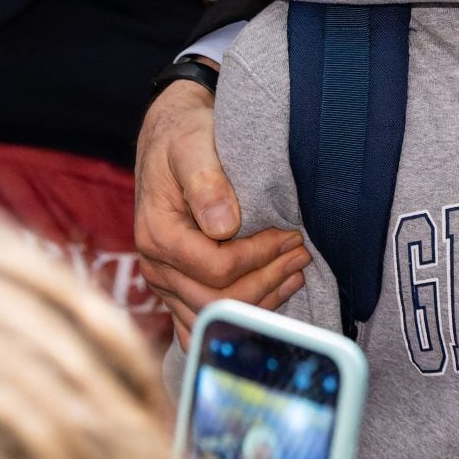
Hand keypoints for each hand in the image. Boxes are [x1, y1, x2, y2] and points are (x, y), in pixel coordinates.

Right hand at [132, 78, 307, 345]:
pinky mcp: (177, 288)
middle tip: (302, 255)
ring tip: (295, 273)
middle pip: (217, 300)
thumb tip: (224, 226)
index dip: (260, 256)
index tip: (291, 235)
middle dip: (268, 281)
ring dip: (261, 302)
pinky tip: (273, 295)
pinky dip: (242, 315)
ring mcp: (165, 283)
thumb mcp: (192, 147)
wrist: (170, 141)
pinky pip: (206, 320)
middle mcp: (156, 267)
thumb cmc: (183, 139)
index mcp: (158, 236)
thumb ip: (207, 182)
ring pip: (215, 316)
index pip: (218, 269)